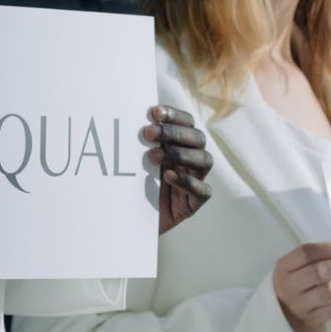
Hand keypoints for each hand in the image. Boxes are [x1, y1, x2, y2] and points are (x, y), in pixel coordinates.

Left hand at [141, 104, 212, 233]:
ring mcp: (196, 180)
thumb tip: (126, 116)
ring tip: (153, 156)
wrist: (131, 219)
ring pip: (204, 160)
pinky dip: (187, 182)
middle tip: (148, 133)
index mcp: (180, 144)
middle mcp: (191, 159)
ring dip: (180, 154)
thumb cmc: (134, 184)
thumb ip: (138, 141)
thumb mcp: (135, 160)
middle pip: (197, 138)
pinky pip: (203, 190)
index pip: (187, 123)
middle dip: (173, 133)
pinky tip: (168, 177)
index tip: (154, 112)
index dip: (174, 115)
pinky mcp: (195, 202)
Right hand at [274, 242, 330, 331]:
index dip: (329, 249)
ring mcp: (299, 305)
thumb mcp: (296, 269)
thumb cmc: (298, 286)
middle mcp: (288, 286)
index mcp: (284, 267)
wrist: (288, 316)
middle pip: (318, 271)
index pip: (306, 253)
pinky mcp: (311, 320)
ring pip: (328, 291)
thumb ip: (316, 259)